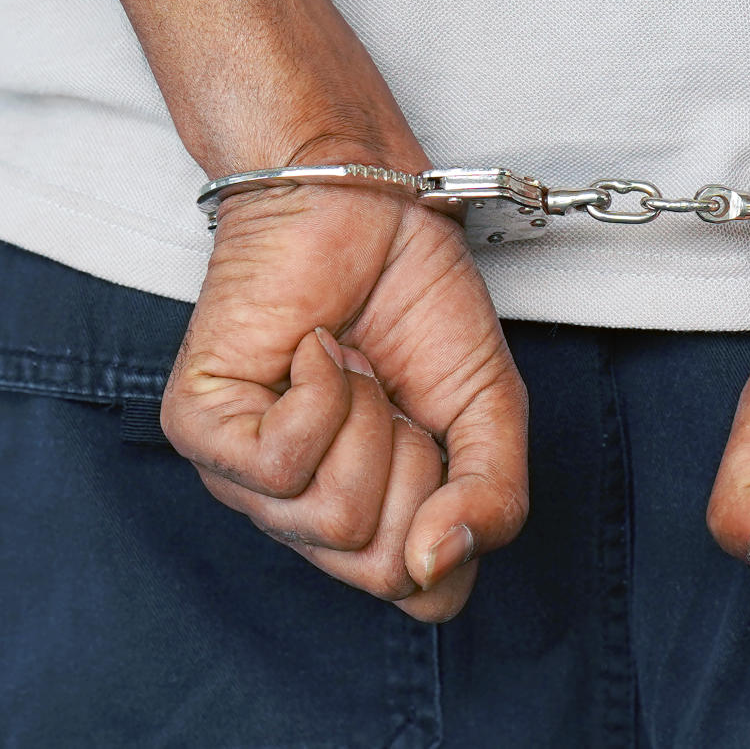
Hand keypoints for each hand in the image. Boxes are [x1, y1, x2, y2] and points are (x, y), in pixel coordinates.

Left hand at [162, 143, 526, 622]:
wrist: (370, 207)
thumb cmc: (420, 305)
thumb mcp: (489, 413)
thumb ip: (494, 500)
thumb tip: (433, 563)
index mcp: (372, 517)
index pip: (421, 597)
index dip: (456, 521)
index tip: (440, 437)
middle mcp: (302, 514)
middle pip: (378, 568)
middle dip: (414, 469)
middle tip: (394, 397)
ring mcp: (245, 479)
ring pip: (331, 516)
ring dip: (367, 420)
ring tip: (353, 364)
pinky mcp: (200, 425)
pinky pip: (278, 461)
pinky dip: (321, 392)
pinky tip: (317, 350)